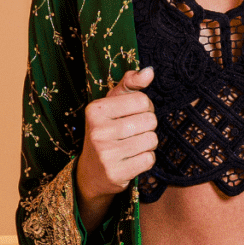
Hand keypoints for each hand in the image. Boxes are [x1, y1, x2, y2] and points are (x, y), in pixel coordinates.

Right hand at [77, 67, 156, 226]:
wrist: (91, 172)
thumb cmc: (106, 131)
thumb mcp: (111, 104)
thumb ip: (130, 84)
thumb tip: (149, 71)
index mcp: (95, 110)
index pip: (142, 100)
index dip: (145, 107)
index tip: (133, 114)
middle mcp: (98, 131)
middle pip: (150, 120)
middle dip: (147, 126)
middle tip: (133, 133)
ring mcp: (106, 154)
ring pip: (152, 140)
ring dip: (148, 143)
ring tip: (132, 146)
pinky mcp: (116, 173)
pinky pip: (149, 159)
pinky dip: (146, 159)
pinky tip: (132, 159)